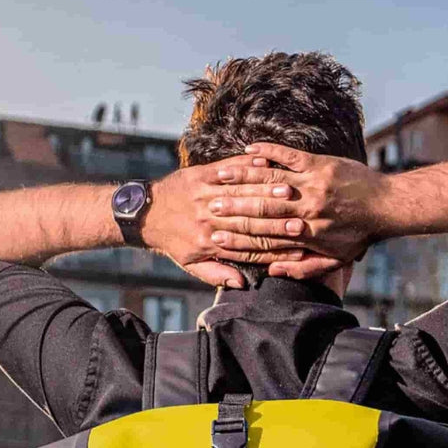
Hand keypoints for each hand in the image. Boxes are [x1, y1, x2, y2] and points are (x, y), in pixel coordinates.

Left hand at [143, 155, 313, 286]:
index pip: (248, 244)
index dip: (273, 245)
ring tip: (289, 188)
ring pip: (241, 191)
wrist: (145, 214)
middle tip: (301, 215)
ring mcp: (203, 194)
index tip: (296, 244)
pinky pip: (227, 168)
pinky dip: (246, 165)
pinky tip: (266, 163)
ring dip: (266, 188)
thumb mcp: (192, 264)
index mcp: (209, 242)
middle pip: (248, 216)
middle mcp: (208, 218)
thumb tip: (241, 284)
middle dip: (275, 215)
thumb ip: (217, 274)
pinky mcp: (199, 175)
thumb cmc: (173, 241)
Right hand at [205, 142, 390, 279]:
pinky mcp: (319, 164)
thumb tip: (273, 270)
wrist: (386, 206)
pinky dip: (268, 152)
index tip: (215, 238)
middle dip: (233, 209)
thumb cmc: (359, 235)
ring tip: (219, 179)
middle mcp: (306, 209)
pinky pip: (288, 155)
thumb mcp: (334, 260)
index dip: (238, 237)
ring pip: (270, 182)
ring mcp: (312, 184)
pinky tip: (249, 150)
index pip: (265, 237)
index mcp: (306, 235)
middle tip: (209, 208)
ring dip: (243, 179)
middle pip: (262, 209)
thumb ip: (303, 268)